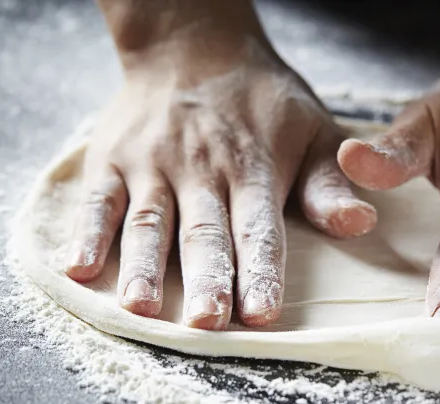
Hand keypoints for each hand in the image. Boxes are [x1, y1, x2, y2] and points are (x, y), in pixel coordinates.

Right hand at [65, 17, 375, 328]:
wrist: (194, 44)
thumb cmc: (263, 102)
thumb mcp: (313, 130)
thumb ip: (331, 184)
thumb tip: (359, 224)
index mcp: (253, 165)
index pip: (258, 226)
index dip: (260, 270)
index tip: (262, 312)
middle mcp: (200, 166)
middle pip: (203, 231)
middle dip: (205, 278)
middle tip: (206, 322)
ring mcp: (151, 161)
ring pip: (148, 221)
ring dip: (144, 266)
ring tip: (141, 308)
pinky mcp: (112, 157)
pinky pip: (98, 199)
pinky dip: (87, 233)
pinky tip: (80, 270)